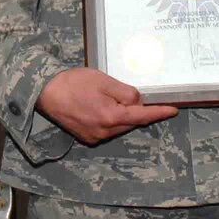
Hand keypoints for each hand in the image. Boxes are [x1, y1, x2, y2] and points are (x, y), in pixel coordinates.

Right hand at [34, 67, 177, 144]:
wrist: (45, 92)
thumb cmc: (74, 83)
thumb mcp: (104, 81)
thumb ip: (126, 93)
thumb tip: (138, 102)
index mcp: (111, 117)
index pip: (142, 116)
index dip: (159, 112)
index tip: (173, 110)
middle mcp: (105, 132)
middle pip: (131, 122)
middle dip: (137, 111)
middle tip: (137, 96)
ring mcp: (95, 137)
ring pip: (119, 126)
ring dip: (122, 115)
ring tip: (109, 97)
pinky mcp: (86, 137)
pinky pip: (107, 129)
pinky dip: (111, 119)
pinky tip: (100, 106)